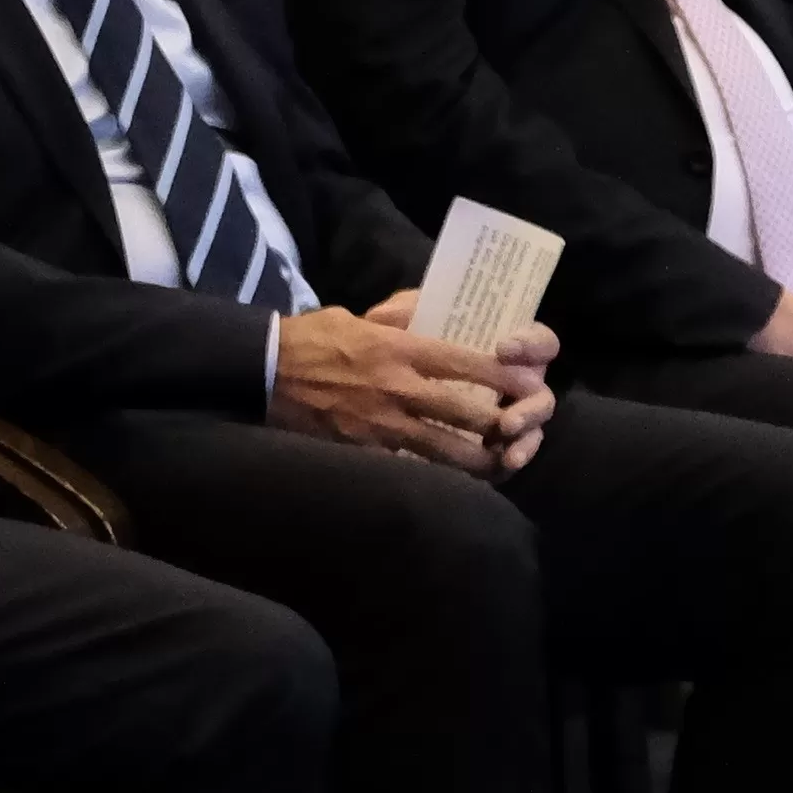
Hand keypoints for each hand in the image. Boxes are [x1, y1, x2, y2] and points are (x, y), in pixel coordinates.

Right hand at [271, 297, 544, 474]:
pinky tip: (452, 480)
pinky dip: (437, 474)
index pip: (466, 363)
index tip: (530, 381)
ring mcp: (381, 425)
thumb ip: (400, 318)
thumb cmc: (312, 338)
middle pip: (467, 413)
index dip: (505, 377)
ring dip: (479, 460)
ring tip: (498, 463)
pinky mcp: (364, 451)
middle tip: (521, 427)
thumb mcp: (359, 316)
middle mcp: (397, 388)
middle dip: (503, 423)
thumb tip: (436, 312)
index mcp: (398, 349)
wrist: (262, 370)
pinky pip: (412, 467)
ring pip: (447, 451)